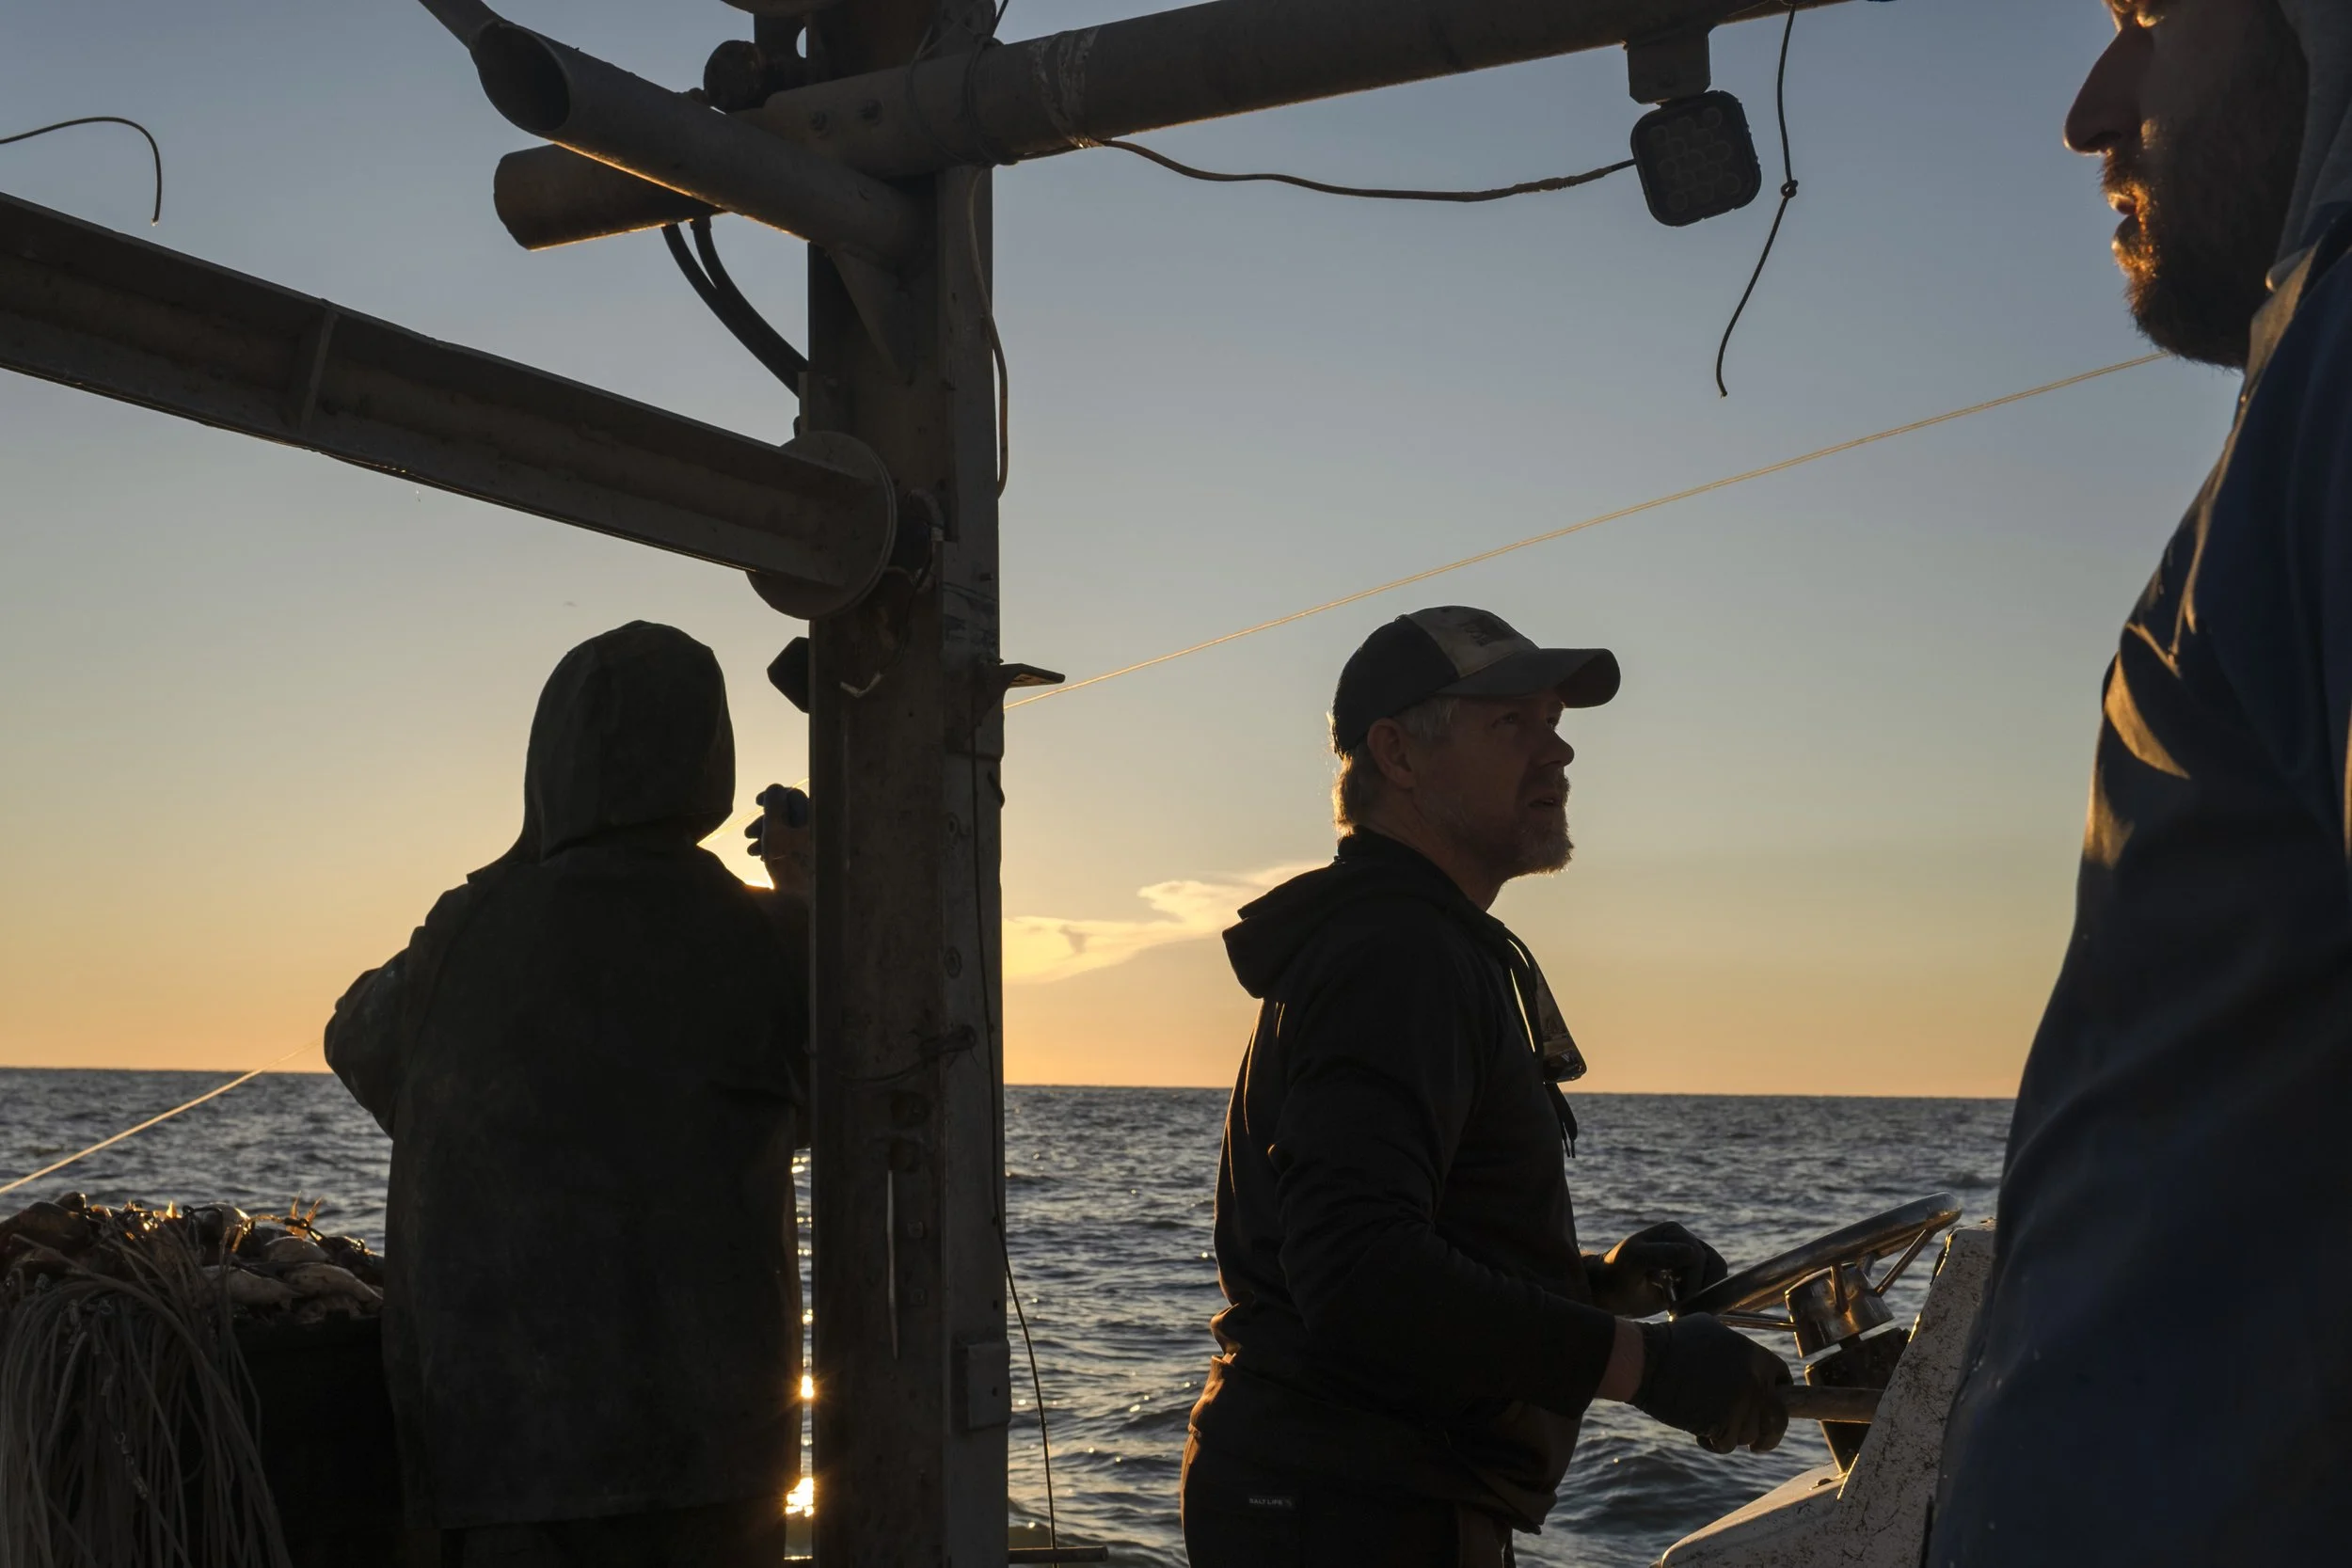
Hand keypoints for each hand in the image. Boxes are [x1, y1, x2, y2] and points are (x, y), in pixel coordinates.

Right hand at [745, 784, 812, 897]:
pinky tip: (762, 860)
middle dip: (765, 822)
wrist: (806, 904)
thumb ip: (773, 808)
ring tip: (750, 852)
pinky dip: (777, 848)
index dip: (772, 795)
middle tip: (747, 835)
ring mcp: (817, 845)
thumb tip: (775, 787)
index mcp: (815, 818)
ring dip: (767, 837)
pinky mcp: (812, 860)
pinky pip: (792, 846)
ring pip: (788, 832)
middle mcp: (820, 829)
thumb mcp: (775, 833)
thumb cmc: (790, 866)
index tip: (756, 802)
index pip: (793, 795)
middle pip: (789, 814)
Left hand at [1587, 1222, 1728, 1316]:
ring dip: (1705, 1296)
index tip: (1675, 1301)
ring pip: (1717, 1277)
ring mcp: (1691, 1261)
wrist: (1608, 1292)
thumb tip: (1693, 1253)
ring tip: (1681, 1308)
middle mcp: (1685, 1242)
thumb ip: (1659, 1254)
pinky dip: (1705, 1300)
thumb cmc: (1615, 1275)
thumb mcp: (1632, 1261)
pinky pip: (1713, 1287)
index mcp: (1673, 1232)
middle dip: (1700, 1289)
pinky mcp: (1693, 1279)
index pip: (1698, 1256)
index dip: (1692, 1281)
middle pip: (1714, 1266)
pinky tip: (1683, 1309)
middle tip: (1679, 1308)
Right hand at [1632, 1315, 1790, 1453]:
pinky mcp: (1724, 1424)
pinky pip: (1728, 1444)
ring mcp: (1742, 1404)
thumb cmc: (1671, 1342)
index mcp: (1755, 1356)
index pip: (1783, 1379)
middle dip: (1770, 1435)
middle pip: (1778, 1418)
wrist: (1647, 1361)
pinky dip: (1713, 1443)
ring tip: (1708, 1422)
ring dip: (1731, 1434)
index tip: (1768, 1405)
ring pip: (1751, 1434)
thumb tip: (1745, 1360)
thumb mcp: (1711, 1330)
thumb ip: (1736, 1347)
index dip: (1777, 1395)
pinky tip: (1698, 1431)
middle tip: (1758, 1444)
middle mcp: (1755, 1380)